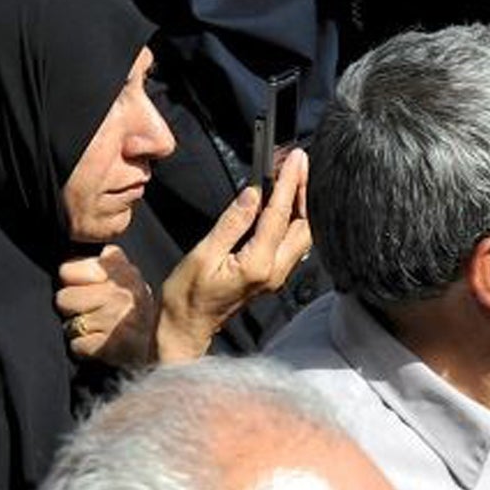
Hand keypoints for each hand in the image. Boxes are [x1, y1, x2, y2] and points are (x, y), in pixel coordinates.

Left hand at [55, 245, 159, 369]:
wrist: (160, 344)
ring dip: (79, 330)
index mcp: (122, 271)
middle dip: (73, 308)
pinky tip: (102, 343)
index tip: (88, 286)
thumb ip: (106, 261)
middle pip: (63, 299)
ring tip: (99, 327)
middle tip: (93, 311)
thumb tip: (83, 251)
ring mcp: (114, 320)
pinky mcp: (109, 346)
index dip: (72, 281)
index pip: (67, 270)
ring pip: (69, 325)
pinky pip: (78, 346)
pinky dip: (85, 348)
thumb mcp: (127, 277)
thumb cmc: (135, 310)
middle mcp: (120, 293)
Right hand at [155, 150, 313, 362]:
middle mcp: (276, 271)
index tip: (295, 160)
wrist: (186, 329)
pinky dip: (293, 218)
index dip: (288, 183)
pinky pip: (293, 242)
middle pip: (304, 223)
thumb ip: (231, 223)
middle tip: (298, 162)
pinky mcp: (274, 276)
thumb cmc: (186, 298)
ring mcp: (278, 275)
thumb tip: (252, 194)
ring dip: (301, 203)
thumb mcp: (202, 255)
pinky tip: (286, 204)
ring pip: (303, 233)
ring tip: (294, 176)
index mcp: (259, 265)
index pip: (280, 215)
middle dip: (303, 189)